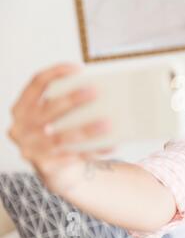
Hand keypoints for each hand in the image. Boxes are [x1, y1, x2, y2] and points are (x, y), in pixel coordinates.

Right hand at [8, 63, 111, 182]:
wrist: (56, 169)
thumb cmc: (59, 133)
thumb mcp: (54, 117)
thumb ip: (65, 104)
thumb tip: (100, 88)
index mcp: (21, 109)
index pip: (36, 84)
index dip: (56, 73)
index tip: (79, 68)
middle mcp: (21, 129)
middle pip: (49, 110)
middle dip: (72, 100)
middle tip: (95, 91)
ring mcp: (31, 150)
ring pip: (62, 137)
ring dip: (87, 129)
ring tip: (108, 123)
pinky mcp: (47, 167)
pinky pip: (75, 157)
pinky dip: (95, 150)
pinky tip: (111, 145)